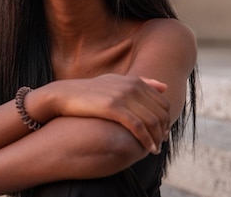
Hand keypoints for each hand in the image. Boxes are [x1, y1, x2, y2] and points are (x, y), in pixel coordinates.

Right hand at [48, 75, 169, 153]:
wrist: (64, 95)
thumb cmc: (90, 92)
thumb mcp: (115, 82)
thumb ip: (141, 82)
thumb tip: (164, 87)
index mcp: (134, 81)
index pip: (162, 103)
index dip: (166, 120)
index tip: (163, 133)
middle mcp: (132, 86)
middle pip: (160, 113)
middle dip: (163, 130)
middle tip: (161, 143)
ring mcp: (123, 96)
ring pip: (151, 121)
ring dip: (156, 138)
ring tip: (154, 149)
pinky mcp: (114, 107)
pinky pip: (138, 126)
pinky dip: (146, 139)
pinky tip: (147, 149)